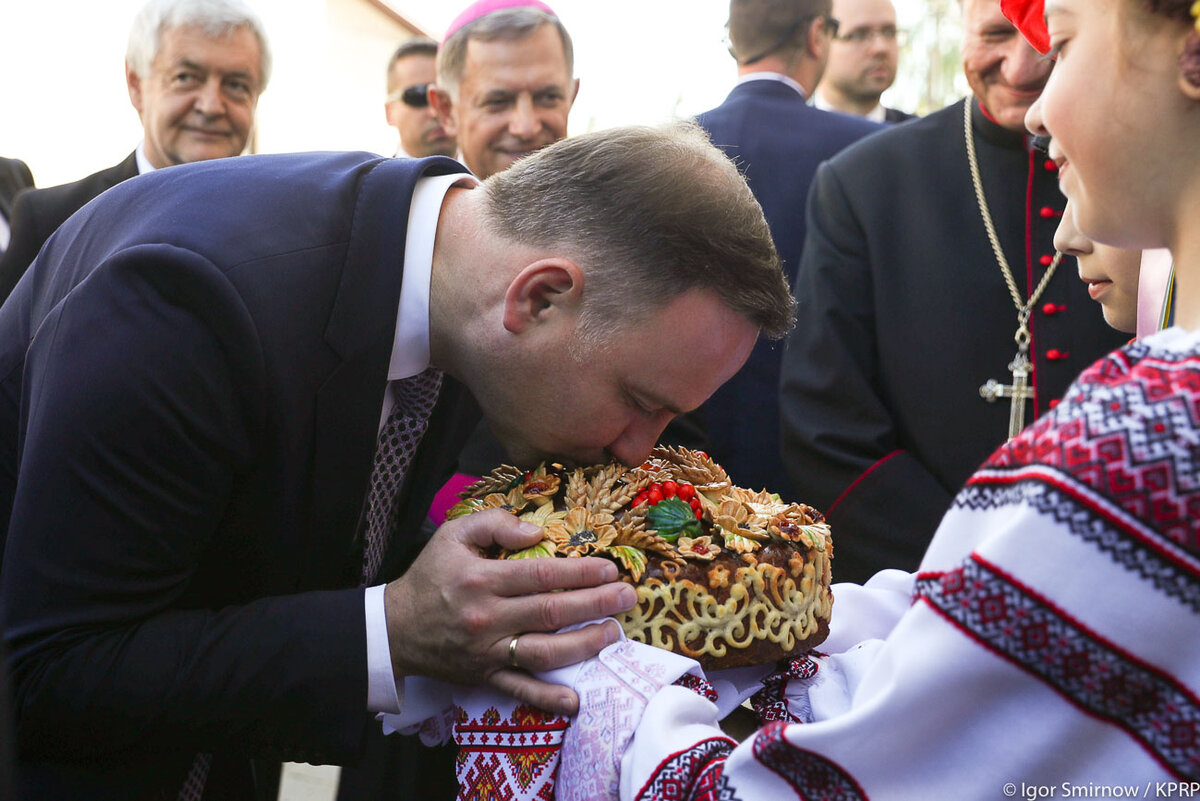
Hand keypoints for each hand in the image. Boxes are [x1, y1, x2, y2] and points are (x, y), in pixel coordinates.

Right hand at [384, 508, 635, 715]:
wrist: (394, 628)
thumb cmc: (431, 577)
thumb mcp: (453, 535)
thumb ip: (494, 524)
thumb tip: (536, 532)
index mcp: (482, 580)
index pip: (542, 575)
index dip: (580, 573)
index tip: (609, 570)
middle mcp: (488, 618)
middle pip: (551, 612)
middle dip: (595, 604)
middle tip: (628, 597)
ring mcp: (488, 652)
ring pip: (544, 652)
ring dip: (584, 644)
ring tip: (613, 633)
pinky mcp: (485, 677)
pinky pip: (519, 690)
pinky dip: (547, 698)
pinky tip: (576, 700)